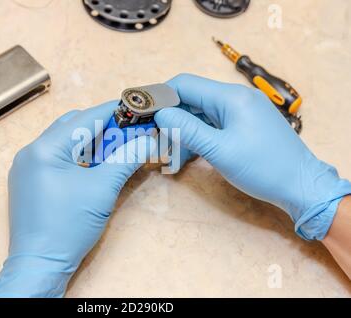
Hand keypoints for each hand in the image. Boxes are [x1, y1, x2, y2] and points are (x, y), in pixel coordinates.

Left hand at [0, 101, 155, 297]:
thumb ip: (126, 158)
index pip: (84, 119)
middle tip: (129, 132)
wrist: (40, 265)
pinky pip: (57, 158)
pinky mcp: (30, 181)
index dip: (113, 111)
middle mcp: (31, 152)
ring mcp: (27, 168)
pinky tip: (96, 163)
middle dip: (103, 127)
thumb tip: (147, 140)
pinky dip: (78, 157)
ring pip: (65, 142)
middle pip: (72, 126)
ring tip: (116, 147)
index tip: (135, 108)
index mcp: (44, 149)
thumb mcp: (102, 189)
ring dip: (91, 142)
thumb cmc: (68, 226)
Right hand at [156, 74, 350, 239]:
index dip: (160, 96)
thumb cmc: (263, 168)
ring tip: (167, 148)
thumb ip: (188, 129)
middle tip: (152, 135)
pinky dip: (198, 134)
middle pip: (192, 98)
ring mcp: (241, 111)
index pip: (185, 84)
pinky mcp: (244, 125)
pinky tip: (186, 151)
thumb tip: (161, 113)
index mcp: (230, 97)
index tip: (143, 114)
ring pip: (201, 112)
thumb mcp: (220, 150)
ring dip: (183, 127)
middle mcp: (235, 98)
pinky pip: (213, 124)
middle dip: (170, 115)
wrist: (301, 186)